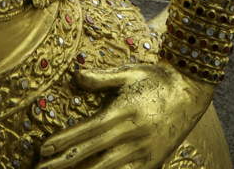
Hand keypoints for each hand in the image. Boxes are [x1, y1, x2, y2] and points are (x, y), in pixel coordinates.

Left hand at [39, 60, 211, 168]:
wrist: (190, 92)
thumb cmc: (156, 78)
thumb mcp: (129, 73)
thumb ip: (101, 78)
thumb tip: (76, 75)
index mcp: (123, 113)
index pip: (87, 132)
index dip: (64, 142)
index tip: (43, 149)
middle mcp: (132, 136)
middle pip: (92, 155)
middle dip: (65, 164)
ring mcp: (144, 153)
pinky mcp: (154, 162)